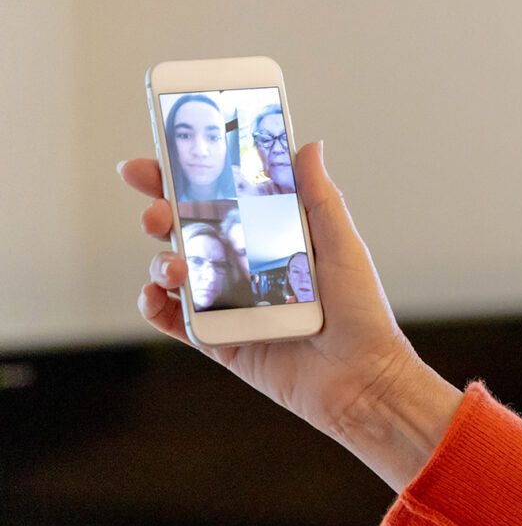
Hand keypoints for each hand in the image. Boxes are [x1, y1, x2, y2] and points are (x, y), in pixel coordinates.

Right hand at [118, 141, 461, 490]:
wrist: (361, 380)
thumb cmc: (361, 313)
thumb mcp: (343, 247)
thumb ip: (319, 198)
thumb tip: (309, 145)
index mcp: (273, 236)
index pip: (224, 197)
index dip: (186, 178)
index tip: (157, 160)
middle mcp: (247, 265)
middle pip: (188, 228)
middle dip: (161, 211)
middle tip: (157, 211)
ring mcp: (230, 302)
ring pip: (176, 270)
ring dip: (161, 261)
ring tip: (175, 267)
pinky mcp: (221, 340)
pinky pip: (176, 320)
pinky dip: (156, 306)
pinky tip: (158, 297)